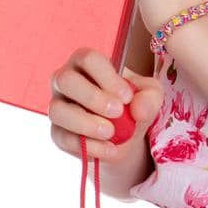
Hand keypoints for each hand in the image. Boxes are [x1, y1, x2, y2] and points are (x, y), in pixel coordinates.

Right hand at [48, 48, 162, 165]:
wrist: (126, 137)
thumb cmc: (133, 105)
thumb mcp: (150, 97)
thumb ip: (149, 97)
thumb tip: (138, 109)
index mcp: (87, 64)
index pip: (88, 58)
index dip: (106, 77)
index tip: (127, 97)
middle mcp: (66, 81)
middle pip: (65, 79)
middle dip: (92, 97)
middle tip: (118, 112)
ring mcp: (59, 107)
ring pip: (57, 110)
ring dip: (86, 123)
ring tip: (110, 133)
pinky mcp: (58, 133)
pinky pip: (63, 138)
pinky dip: (88, 146)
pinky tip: (109, 149)